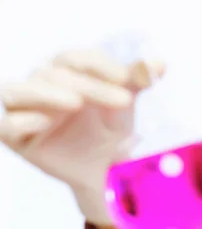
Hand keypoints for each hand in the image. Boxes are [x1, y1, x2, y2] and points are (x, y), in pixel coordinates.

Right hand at [0, 49, 164, 224]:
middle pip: (56, 74)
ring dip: (47, 93)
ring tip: (76, 102)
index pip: (78, 58)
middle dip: (92, 86)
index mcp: (69, 72)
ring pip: (19, 91)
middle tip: (124, 101)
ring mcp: (25, 110)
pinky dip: (22, 121)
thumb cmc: (109, 131)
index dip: (102, 65)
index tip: (129, 78)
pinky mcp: (14, 137)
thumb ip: (136, 82)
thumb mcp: (124, 106)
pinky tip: (43, 123)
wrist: (103, 170)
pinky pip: (7, 125)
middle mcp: (42, 85)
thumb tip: (159, 63)